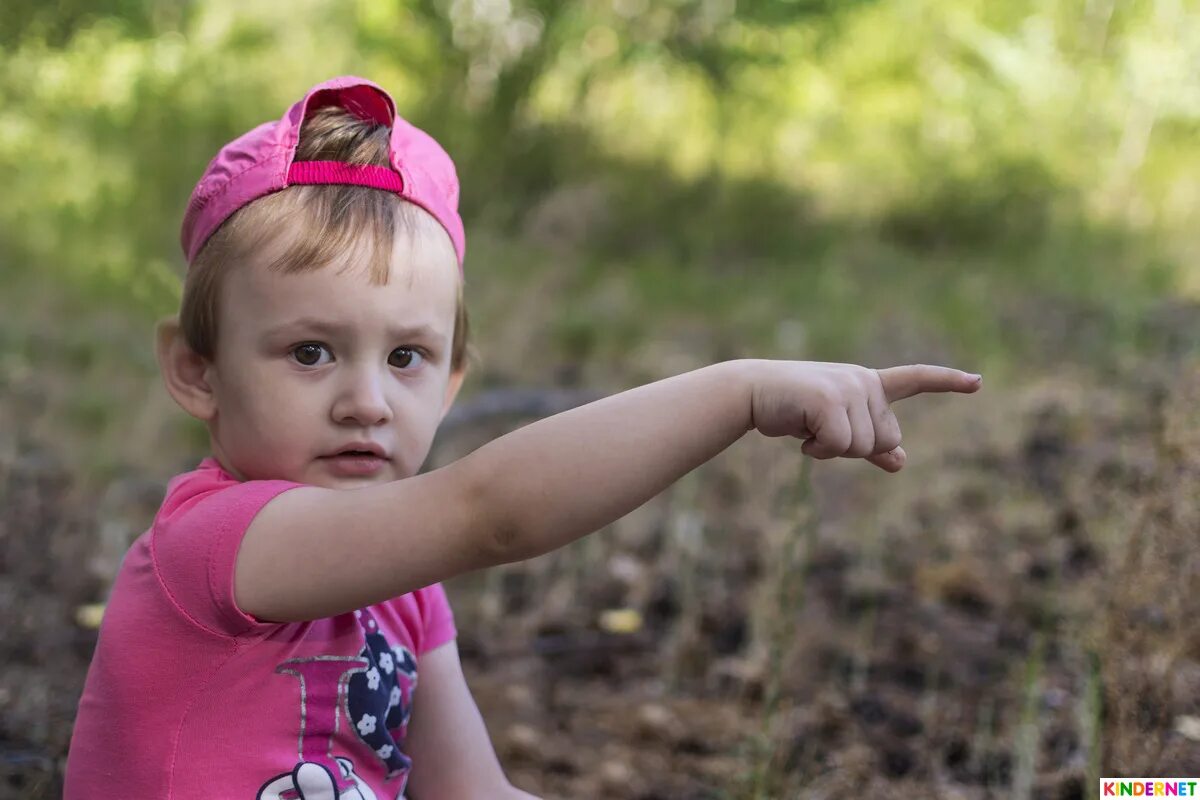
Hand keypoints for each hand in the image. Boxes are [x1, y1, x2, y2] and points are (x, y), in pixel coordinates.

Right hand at [746, 360, 981, 471]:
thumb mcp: (835, 426)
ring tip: (807, 427)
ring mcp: (848, 388)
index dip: (948, 381)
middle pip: (886, 439)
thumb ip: (870, 443)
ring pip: (863, 446)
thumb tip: (901, 462)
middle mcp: (863, 381)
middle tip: (821, 430)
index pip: (916, 379)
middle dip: (854, 448)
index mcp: (868, 383)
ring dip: (832, 449)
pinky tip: (801, 434)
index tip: (978, 383)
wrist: (752, 393)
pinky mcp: (829, 399)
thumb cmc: (792, 409)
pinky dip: (819, 450)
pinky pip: (840, 445)